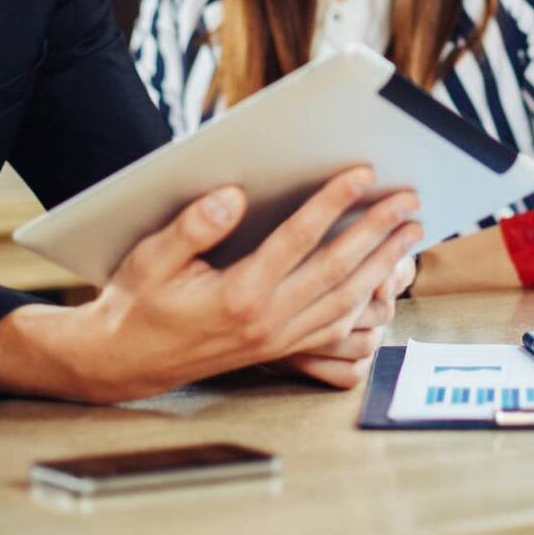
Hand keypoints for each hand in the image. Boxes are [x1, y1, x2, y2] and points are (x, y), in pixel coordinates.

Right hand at [0, 167, 420, 402]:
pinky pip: (336, 327)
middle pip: (337, 270)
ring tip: (409, 231)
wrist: (124, 362)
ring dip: (382, 264)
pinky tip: (383, 277)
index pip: (298, 240)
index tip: (362, 172)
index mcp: (237, 294)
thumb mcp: (152, 257)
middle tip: (410, 199)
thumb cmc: (137, 301)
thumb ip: (193, 225)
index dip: (332, 203)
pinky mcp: (281, 351)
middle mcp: (266, 322)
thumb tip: (234, 194)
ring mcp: (278, 341)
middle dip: (377, 231)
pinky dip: (366, 301)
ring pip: (346, 301)